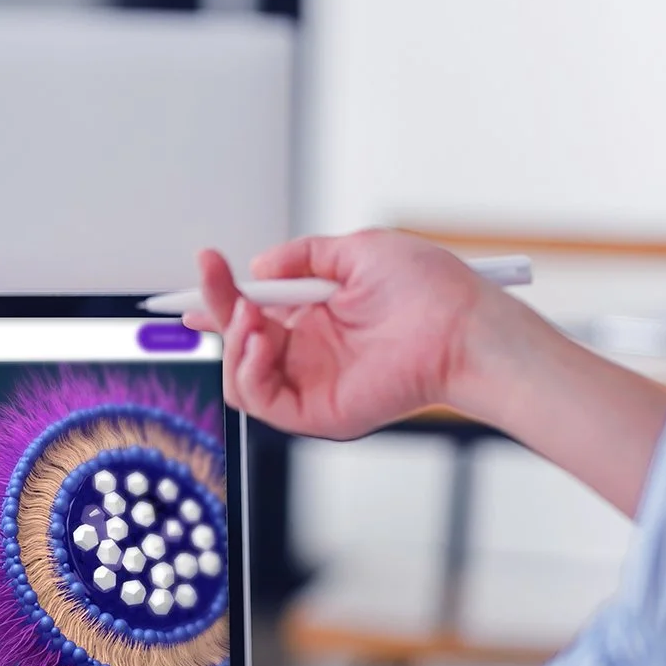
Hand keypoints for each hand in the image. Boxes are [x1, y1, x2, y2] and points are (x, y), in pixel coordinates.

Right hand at [184, 230, 543, 439]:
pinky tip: (260, 342)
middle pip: (239, 343)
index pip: (254, 312)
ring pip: (240, 378)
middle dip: (219, 308)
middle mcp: (309, 354)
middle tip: (215, 278)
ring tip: (251, 315)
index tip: (204, 268)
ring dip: (233, 342)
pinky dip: (247, 371)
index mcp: (316, 318)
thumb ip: (304, 256)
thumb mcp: (358, 251)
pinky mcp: (316, 413)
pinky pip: (260, 401)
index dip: (222, 296)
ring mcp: (310, 385)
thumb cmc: (429, 291)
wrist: (460, 327)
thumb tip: (260, 266)